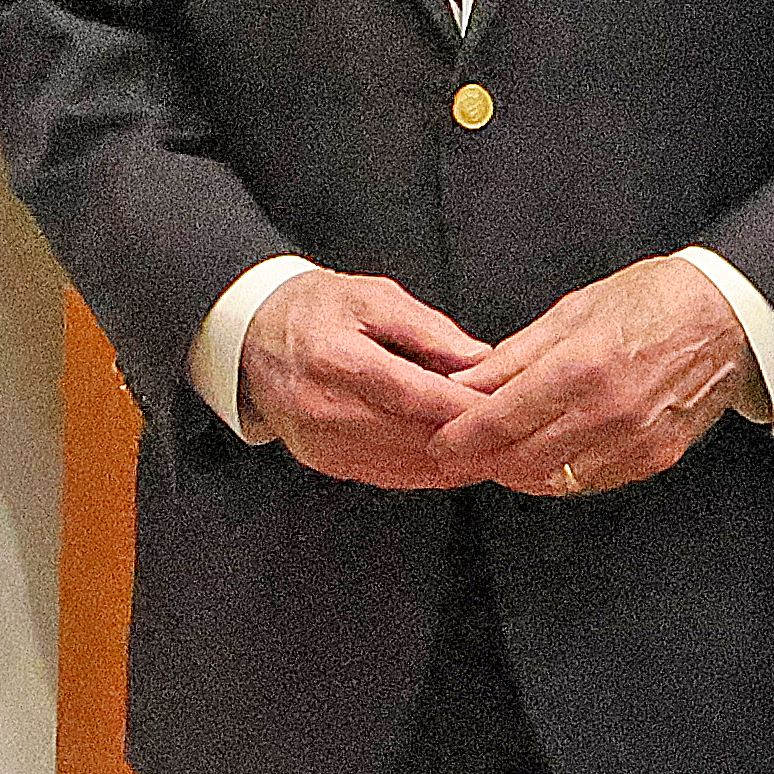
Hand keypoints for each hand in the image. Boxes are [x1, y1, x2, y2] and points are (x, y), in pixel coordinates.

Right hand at [236, 266, 495, 488]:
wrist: (251, 334)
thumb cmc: (314, 309)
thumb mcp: (371, 297)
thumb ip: (428, 329)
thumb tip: (481, 360)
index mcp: (336, 360)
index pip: (417, 396)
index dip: (468, 409)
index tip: (511, 410)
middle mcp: (324, 409)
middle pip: (417, 439)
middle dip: (475, 443)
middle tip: (522, 442)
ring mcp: (321, 443)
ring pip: (408, 467)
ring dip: (458, 465)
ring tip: (503, 457)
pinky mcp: (324, 462)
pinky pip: (389, 476)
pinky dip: (429, 472)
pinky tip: (460, 462)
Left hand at [436, 255, 757, 500]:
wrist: (728, 317)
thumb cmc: (650, 302)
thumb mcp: (571, 313)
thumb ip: (513, 357)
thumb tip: (462, 381)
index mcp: (582, 368)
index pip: (501, 421)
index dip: (461, 437)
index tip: (437, 441)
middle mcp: (608, 412)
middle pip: (521, 460)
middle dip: (482, 461)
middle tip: (459, 453)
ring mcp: (635, 441)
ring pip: (554, 480)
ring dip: (518, 472)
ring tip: (496, 455)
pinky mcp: (655, 458)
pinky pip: (591, 482)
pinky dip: (559, 475)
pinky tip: (544, 456)